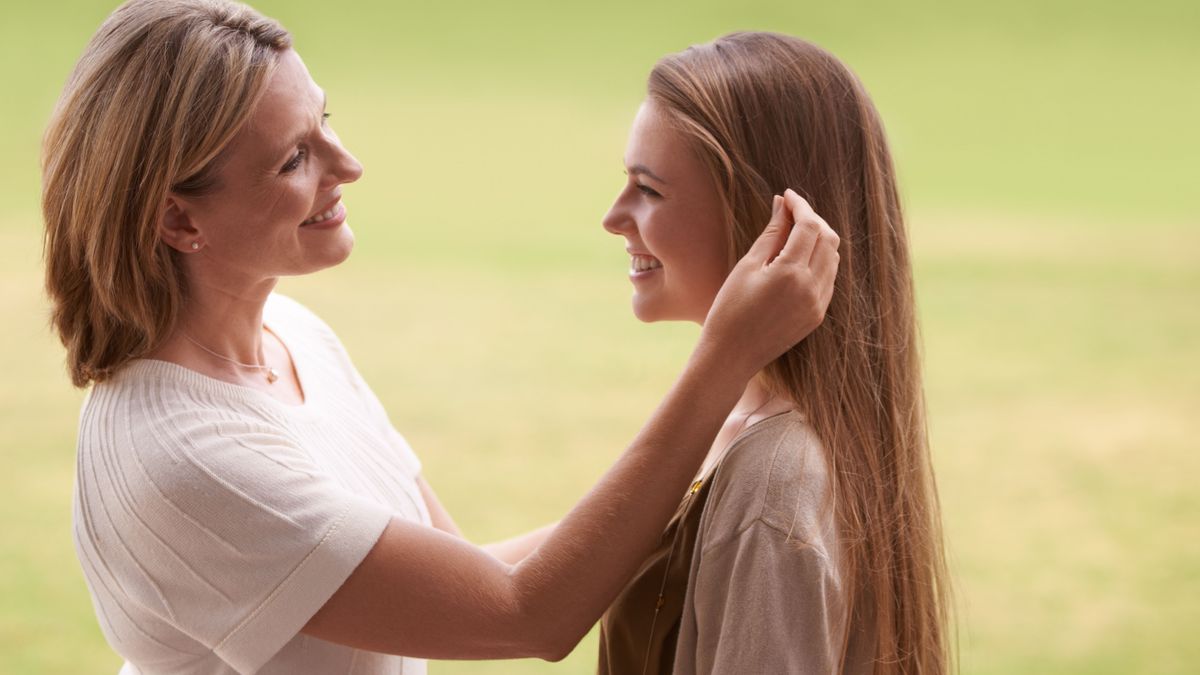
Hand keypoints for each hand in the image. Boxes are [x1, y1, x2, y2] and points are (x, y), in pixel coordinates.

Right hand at [699, 189, 839, 378]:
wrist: (731, 356)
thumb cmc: (729, 309)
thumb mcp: (747, 266)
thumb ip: (771, 234)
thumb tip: (782, 204)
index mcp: (791, 273)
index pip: (809, 226)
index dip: (800, 205)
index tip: (787, 196)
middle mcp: (811, 288)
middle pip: (828, 238)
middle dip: (812, 219)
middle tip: (791, 212)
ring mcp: (818, 304)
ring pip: (833, 258)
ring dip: (819, 239)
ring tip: (794, 233)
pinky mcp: (818, 316)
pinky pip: (829, 278)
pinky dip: (820, 261)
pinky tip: (799, 258)